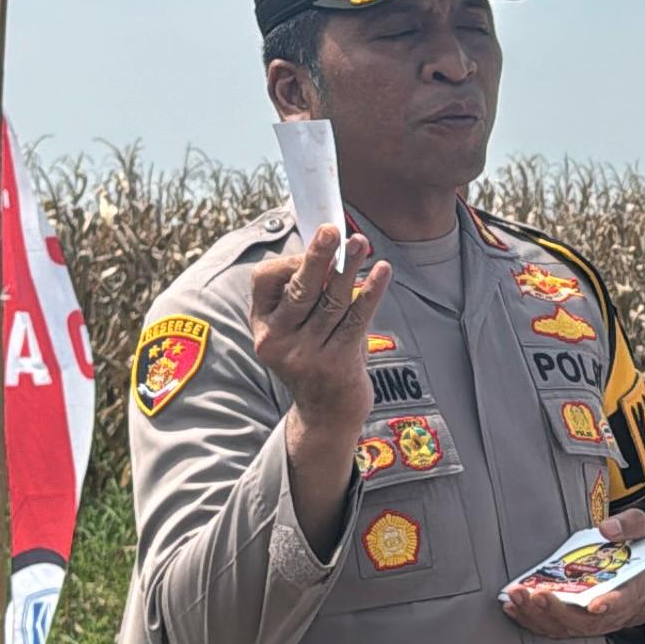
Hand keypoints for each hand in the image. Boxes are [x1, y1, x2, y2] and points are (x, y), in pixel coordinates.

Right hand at [245, 225, 388, 432]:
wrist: (326, 413)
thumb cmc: (315, 355)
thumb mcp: (296, 327)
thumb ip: (306, 292)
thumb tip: (329, 244)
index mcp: (262, 325)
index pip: (265, 281)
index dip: (292, 260)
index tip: (318, 246)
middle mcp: (277, 340)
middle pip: (300, 289)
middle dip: (318, 257)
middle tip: (331, 230)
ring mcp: (306, 354)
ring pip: (331, 301)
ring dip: (349, 268)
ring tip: (361, 242)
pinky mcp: (336, 363)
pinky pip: (356, 319)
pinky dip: (370, 292)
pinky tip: (382, 271)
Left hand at [501, 511, 644, 638]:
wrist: (641, 589)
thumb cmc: (638, 559)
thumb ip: (630, 526)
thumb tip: (607, 529)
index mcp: (627, 592)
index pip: (619, 602)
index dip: (609, 605)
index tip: (597, 603)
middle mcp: (606, 614)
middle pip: (580, 620)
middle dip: (556, 609)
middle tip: (537, 594)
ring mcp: (587, 622)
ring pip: (560, 626)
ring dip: (536, 615)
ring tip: (516, 598)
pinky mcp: (571, 622)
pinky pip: (549, 627)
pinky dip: (529, 620)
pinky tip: (512, 607)